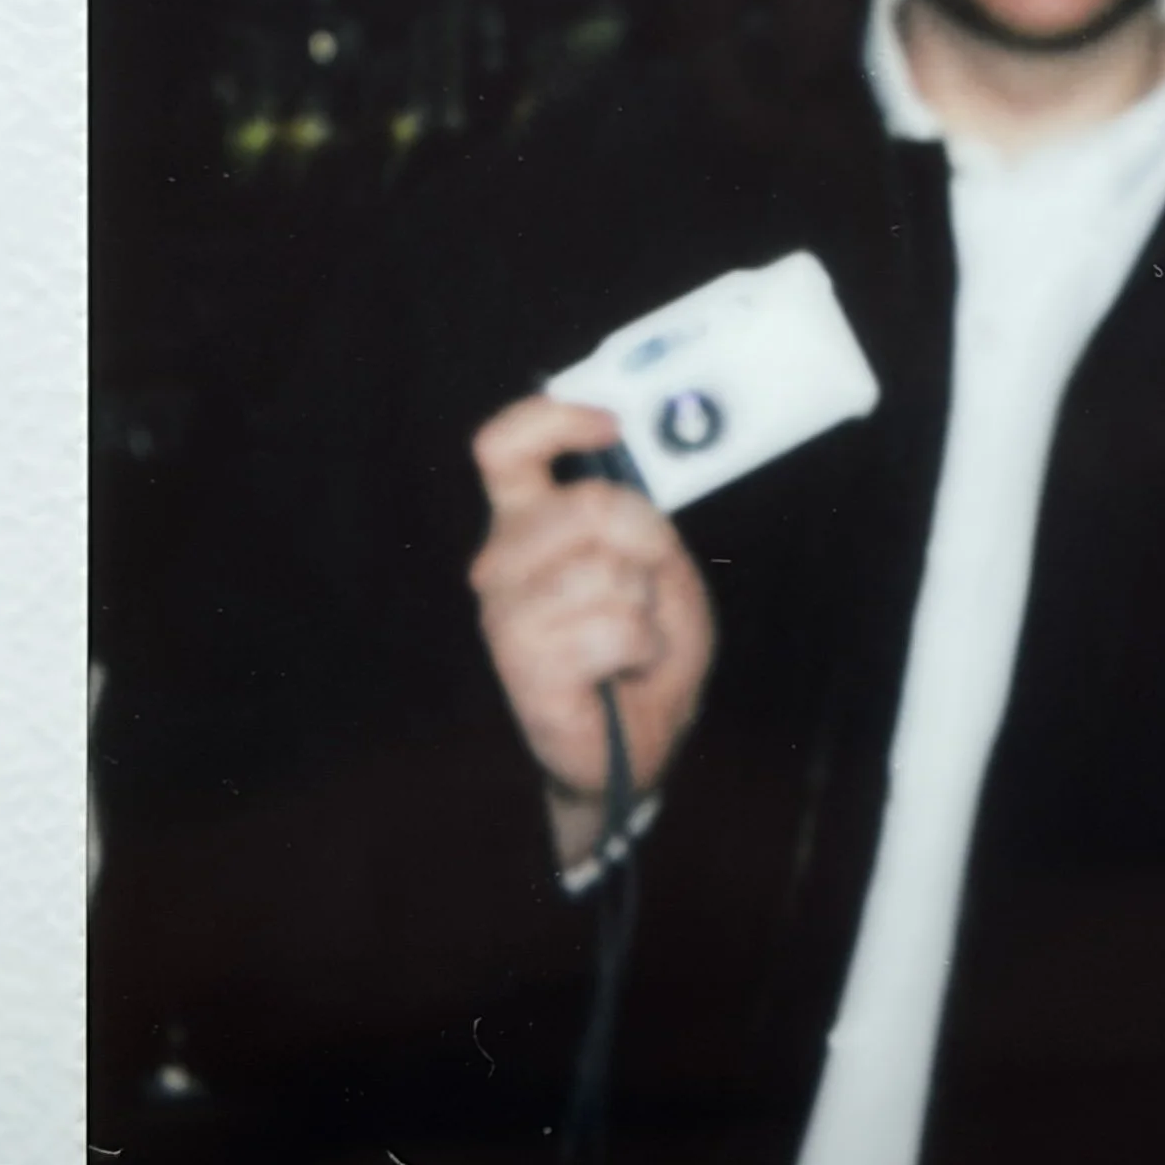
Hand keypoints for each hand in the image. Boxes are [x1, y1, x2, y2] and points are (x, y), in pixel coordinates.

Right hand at [468, 395, 715, 848]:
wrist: (631, 745)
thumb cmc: (643, 650)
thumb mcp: (662, 569)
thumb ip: (643, 519)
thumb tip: (629, 476)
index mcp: (528, 524)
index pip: (506, 447)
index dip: (554, 419)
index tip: (609, 425)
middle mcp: (502, 562)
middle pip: (590, 506)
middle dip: (648, 541)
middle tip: (647, 587)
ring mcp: (506, 615)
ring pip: (609, 571)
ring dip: (646, 610)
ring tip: (631, 641)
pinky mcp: (524, 667)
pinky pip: (618, 628)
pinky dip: (643, 649)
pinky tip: (622, 671)